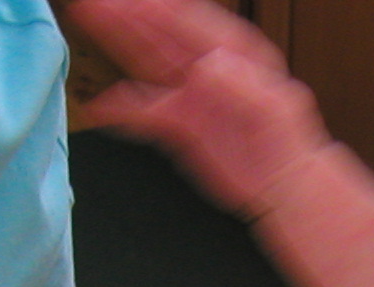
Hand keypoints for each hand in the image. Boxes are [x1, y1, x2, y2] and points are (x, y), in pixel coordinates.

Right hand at [70, 0, 329, 216]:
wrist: (283, 181)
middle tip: (93, 5)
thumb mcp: (272, 108)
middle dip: (125, 17)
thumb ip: (242, 85)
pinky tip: (100, 106)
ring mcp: (190, 93)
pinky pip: (144, 110)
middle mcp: (206, 67)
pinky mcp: (180, 122)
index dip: (157, 8)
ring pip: (146, 61)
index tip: (129, 0)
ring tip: (88, 24)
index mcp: (233, 53)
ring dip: (116, 43)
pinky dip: (121, 108)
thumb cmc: (285, 141)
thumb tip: (211, 66)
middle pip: (159, 34)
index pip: (190, 21)